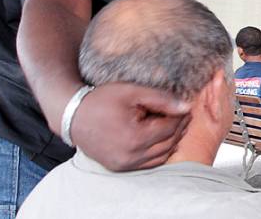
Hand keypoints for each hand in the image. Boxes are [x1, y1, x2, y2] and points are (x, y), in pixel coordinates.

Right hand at [70, 82, 190, 170]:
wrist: (73, 116)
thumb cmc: (102, 100)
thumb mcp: (133, 92)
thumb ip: (162, 100)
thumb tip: (187, 107)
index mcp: (135, 137)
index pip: (170, 128)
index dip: (182, 117)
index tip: (188, 107)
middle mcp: (131, 155)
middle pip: (168, 143)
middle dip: (180, 129)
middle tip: (185, 115)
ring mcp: (124, 164)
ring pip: (161, 156)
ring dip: (172, 141)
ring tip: (176, 125)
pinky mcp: (119, 167)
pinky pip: (148, 163)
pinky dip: (159, 152)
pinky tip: (163, 139)